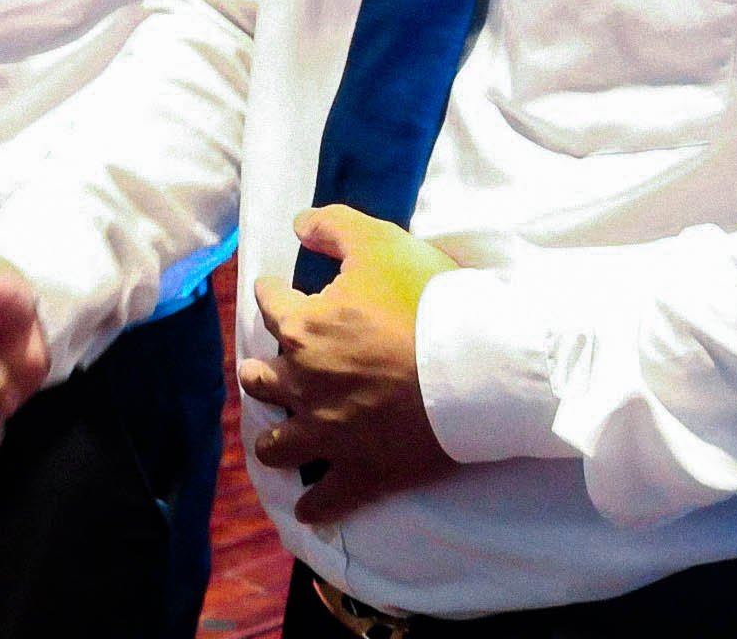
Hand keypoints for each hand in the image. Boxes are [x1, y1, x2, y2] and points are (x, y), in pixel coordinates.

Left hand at [238, 205, 459, 524]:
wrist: (476, 366)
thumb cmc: (428, 299)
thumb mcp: (378, 241)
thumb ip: (332, 226)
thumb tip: (298, 224)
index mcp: (303, 327)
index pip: (270, 304)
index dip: (271, 293)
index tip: (272, 291)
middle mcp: (305, 383)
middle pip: (262, 379)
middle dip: (261, 373)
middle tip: (263, 372)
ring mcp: (330, 432)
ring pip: (279, 444)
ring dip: (275, 439)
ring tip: (276, 440)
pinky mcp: (363, 472)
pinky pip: (327, 499)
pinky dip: (315, 507)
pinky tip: (308, 510)